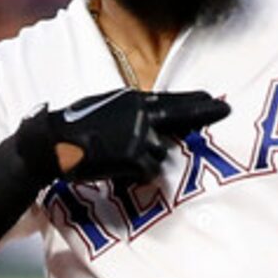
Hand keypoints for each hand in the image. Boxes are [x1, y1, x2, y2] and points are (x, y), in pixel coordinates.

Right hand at [22, 89, 229, 187]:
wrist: (52, 142)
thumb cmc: (74, 128)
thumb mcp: (106, 110)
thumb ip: (131, 114)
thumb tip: (150, 122)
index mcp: (133, 100)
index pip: (172, 101)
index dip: (195, 102)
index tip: (215, 100)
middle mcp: (141, 113)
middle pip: (182, 115)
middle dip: (205, 113)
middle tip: (225, 110)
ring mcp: (140, 133)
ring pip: (160, 155)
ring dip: (146, 163)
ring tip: (119, 160)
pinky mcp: (135, 155)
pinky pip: (148, 172)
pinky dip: (136, 177)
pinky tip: (119, 172)